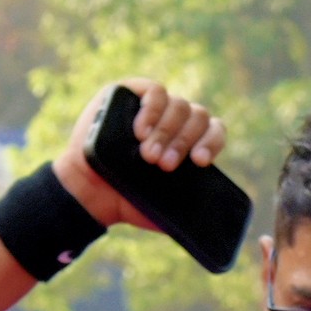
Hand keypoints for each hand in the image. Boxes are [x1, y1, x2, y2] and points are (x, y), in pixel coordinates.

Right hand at [52, 81, 224, 233]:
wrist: (95, 194)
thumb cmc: (133, 200)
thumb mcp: (168, 206)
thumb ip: (191, 206)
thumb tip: (215, 220)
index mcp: (193, 143)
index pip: (215, 131)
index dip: (211, 142)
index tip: (198, 161)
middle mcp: (178, 121)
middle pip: (198, 117)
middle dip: (182, 142)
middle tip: (164, 165)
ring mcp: (157, 105)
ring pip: (179, 105)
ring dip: (165, 131)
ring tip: (148, 155)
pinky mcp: (132, 92)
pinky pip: (155, 90)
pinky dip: (152, 110)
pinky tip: (141, 131)